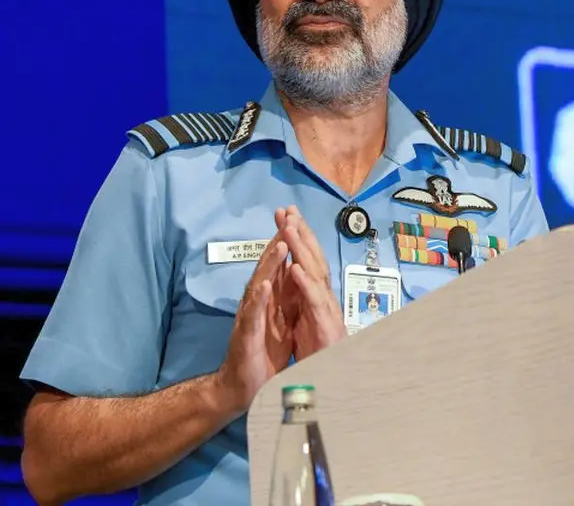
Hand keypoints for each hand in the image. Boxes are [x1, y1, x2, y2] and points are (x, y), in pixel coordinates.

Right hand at [215, 233, 291, 413]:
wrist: (240, 389)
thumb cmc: (262, 357)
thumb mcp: (284, 326)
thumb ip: (290, 304)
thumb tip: (301, 283)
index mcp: (272, 301)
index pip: (281, 267)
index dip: (289, 243)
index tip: (297, 219)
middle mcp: (259, 304)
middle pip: (270, 267)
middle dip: (279, 240)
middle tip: (286, 216)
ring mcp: (251, 317)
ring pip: (260, 284)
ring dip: (270, 263)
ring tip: (281, 243)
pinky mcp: (246, 335)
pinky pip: (252, 314)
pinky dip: (258, 298)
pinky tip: (264, 285)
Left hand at [279, 205, 346, 360]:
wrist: (325, 389)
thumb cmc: (315, 361)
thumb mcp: (306, 328)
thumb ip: (305, 304)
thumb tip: (299, 279)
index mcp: (315, 300)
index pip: (307, 263)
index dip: (298, 240)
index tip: (286, 217)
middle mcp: (323, 302)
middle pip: (313, 262)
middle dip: (300, 235)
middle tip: (287, 211)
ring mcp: (326, 314)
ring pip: (315, 276)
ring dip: (302, 251)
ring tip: (289, 229)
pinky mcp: (324, 329)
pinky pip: (314, 303)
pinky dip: (306, 284)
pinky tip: (295, 268)